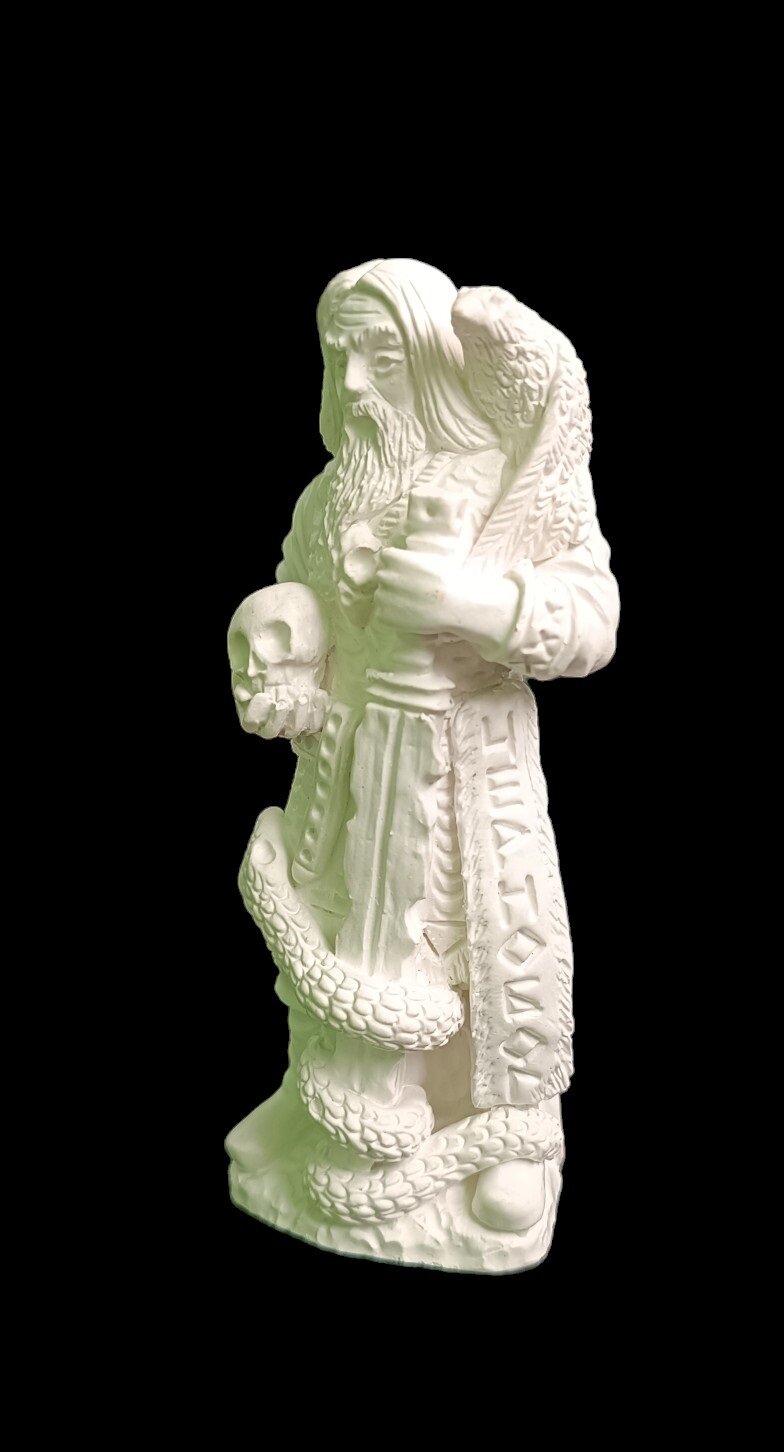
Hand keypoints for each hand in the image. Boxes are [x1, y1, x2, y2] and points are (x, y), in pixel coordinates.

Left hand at [375, 548, 520, 651]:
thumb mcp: (429, 558)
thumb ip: (409, 557)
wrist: (454, 605)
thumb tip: (399, 558)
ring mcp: (382, 596)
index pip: (386, 557)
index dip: (397, 565)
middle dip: (394, 581)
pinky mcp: (384, 615)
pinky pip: (384, 613)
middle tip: (412, 590)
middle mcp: (383, 575)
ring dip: (392, 598)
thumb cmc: (448, 580)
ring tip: (413, 603)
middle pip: (383, 576)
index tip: (408, 572)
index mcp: (393, 557)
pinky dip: (393, 615)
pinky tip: (410, 614)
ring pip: (382, 595)